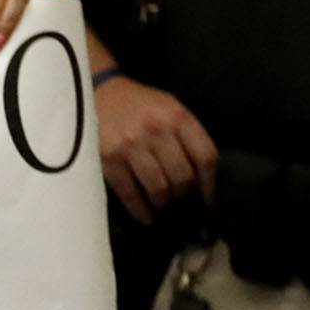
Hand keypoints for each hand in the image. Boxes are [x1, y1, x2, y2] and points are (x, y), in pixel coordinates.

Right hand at [98, 75, 217, 224]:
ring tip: (161, 203)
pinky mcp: (108, 159)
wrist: (99, 93)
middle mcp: (156, 130)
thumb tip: (201, 177)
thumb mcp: (170, 109)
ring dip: (163, 202)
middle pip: (182, 177)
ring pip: (158, 189)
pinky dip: (140, 210)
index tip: (207, 199)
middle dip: (183, 193)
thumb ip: (186, 136)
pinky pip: (130, 193)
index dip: (209, 184)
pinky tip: (146, 217)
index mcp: (177, 116)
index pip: (205, 157)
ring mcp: (130, 145)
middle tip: (178, 196)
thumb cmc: (140, 105)